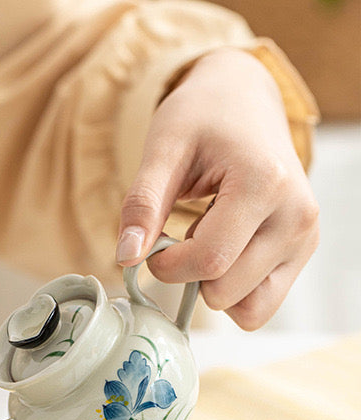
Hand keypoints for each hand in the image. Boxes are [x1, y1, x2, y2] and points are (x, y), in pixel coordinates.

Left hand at [116, 47, 318, 329]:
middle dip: (188, 275)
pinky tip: (225, 250)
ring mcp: (304, 237)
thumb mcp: (162, 149)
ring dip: (213, 285)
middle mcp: (297, 216)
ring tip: (209, 237)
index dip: (167, 265)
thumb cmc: (201, 117)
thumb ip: (142, 205)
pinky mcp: (302, 250)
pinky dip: (232, 290)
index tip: (153, 243)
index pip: (209, 260)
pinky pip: (260, 305)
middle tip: (183, 234)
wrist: (243, 99)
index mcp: (265, 183)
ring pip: (247, 308)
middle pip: (225, 290)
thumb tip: (126, 258)